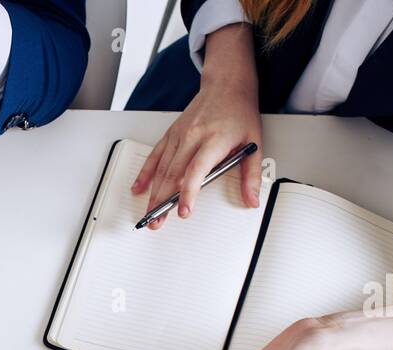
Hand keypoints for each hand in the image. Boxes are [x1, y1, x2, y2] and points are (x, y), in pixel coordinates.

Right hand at [131, 23, 262, 228]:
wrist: (227, 85)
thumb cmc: (239, 113)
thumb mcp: (253, 143)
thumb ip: (251, 175)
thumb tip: (252, 200)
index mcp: (213, 140)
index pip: (195, 171)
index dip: (188, 193)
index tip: (184, 211)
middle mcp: (192, 137)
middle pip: (173, 174)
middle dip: (163, 201)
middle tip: (158, 222)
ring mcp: (179, 135)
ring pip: (161, 169)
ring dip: (153, 193)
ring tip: (149, 213)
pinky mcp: (171, 134)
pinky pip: (154, 156)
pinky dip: (145, 174)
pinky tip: (139, 188)